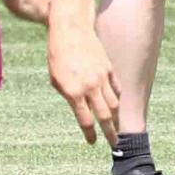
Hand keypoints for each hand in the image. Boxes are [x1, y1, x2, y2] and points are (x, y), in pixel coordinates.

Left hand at [46, 19, 119, 146]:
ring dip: (117, 119)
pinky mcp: (109, 69)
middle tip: (114, 144)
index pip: (84, 119)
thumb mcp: (55, 78)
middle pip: (105, 116)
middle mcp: (89, 87)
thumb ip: (68, 95)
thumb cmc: (57, 55)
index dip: (89, 134)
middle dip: (110, 133)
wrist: (70, 30)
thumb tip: (82, 107)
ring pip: (114, 104)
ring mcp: (102, 77)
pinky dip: (118, 99)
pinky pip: (116, 88)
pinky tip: (117, 106)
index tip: (92, 142)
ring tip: (118, 128)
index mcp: (73, 91)